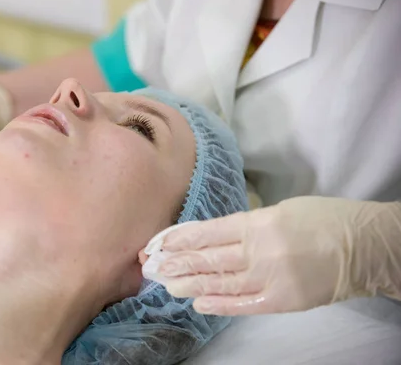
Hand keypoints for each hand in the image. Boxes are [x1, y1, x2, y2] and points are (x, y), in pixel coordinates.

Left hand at [153, 196, 400, 314]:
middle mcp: (260, 251)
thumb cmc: (322, 219)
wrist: (364, 246)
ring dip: (190, 284)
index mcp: (259, 222)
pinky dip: (219, 305)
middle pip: (209, 258)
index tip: (159, 243)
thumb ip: (246, 225)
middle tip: (152, 267)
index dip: (180, 238)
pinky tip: (198, 303)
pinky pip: (244, 305)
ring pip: (221, 282)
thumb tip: (213, 238)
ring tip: (166, 285)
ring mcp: (271, 278)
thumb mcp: (280, 210)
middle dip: (177, 263)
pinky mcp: (283, 301)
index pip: (208, 231)